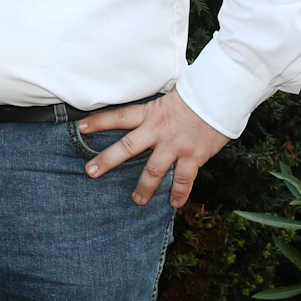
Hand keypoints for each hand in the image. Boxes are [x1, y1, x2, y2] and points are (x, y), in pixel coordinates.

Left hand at [80, 90, 230, 207]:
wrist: (220, 96)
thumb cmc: (195, 95)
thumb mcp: (167, 99)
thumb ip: (153, 112)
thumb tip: (142, 119)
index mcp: (150, 113)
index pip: (118, 117)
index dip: (98, 122)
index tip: (79, 128)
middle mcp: (158, 130)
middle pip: (127, 147)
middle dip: (107, 160)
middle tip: (91, 171)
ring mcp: (176, 145)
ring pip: (154, 170)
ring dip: (144, 187)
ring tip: (136, 200)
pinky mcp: (194, 156)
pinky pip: (184, 179)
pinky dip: (179, 193)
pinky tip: (174, 204)